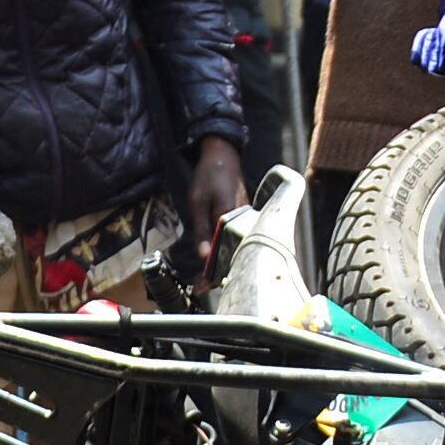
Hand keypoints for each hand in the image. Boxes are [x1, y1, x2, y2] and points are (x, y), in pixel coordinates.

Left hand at [185, 134, 246, 281]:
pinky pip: (237, 238)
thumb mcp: (198, 202)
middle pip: (234, 254)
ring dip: (222, 263)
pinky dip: (227, 250)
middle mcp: (245, 221)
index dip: (212, 273)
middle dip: (219, 273)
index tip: (201, 288)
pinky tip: (216, 259)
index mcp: (233, 219)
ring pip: (236, 247)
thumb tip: (204, 256)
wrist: (223, 156)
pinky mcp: (245, 218)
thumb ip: (202, 230)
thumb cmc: (209, 177)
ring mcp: (247, 220)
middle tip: (202, 288)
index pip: (224, 252)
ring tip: (206, 279)